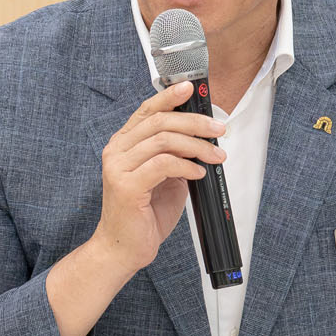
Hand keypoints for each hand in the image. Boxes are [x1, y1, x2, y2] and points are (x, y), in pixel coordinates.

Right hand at [88, 80, 226, 278]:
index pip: (146, 110)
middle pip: (159, 121)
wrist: (123, 248)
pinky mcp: (126, 186)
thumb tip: (202, 138)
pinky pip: (163, 164)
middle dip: (194, 122)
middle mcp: (116, 151)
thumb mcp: (165, 177)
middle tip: (219, 129)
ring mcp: (118, 168)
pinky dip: (186, 166)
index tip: (191, 87)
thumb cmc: (143, 214)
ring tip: (215, 156)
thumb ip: (175, 155)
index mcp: (123, 144)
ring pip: (162, 140)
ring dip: (196, 145)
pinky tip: (199, 173)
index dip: (169, 96)